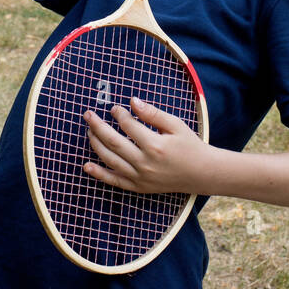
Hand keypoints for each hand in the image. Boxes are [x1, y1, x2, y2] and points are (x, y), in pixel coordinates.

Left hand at [82, 96, 210, 194]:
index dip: (119, 115)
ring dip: (96, 144)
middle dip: (98, 126)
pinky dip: (99, 174)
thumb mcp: (175, 124)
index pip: (129, 126)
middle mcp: (145, 163)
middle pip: (114, 142)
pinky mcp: (139, 187)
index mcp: (155, 145)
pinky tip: (86, 165)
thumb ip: (153, 113)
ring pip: (110, 160)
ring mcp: (140, 177)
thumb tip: (132, 101)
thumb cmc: (189, 145)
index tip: (114, 108)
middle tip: (88, 115)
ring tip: (88, 131)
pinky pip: (115, 181)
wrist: (201, 173)